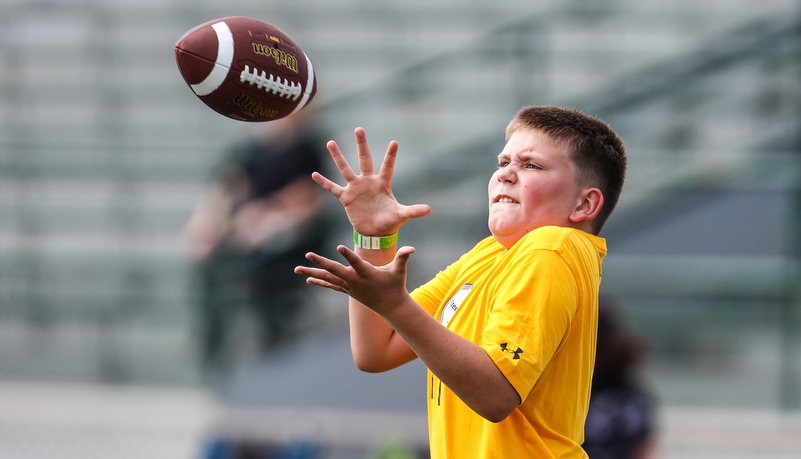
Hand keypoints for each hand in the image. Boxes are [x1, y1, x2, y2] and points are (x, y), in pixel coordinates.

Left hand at [295, 244, 415, 315]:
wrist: (391, 306)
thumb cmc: (395, 285)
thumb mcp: (399, 271)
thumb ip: (403, 258)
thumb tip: (412, 248)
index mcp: (367, 274)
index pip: (356, 263)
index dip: (348, 255)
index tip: (338, 246)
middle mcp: (355, 281)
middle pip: (335, 270)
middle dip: (321, 262)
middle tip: (308, 254)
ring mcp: (349, 287)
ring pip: (328, 278)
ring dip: (312, 272)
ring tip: (296, 268)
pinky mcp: (347, 290)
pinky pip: (330, 285)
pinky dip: (319, 281)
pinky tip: (307, 277)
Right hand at [313, 128, 429, 235]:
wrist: (376, 232)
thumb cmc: (390, 221)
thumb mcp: (402, 215)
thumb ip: (413, 211)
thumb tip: (429, 210)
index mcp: (383, 183)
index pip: (388, 166)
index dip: (391, 155)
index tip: (395, 142)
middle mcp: (368, 181)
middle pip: (364, 159)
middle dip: (362, 144)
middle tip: (359, 129)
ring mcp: (356, 188)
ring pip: (345, 168)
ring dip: (338, 156)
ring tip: (330, 142)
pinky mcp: (346, 198)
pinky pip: (332, 188)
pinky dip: (324, 182)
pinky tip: (314, 174)